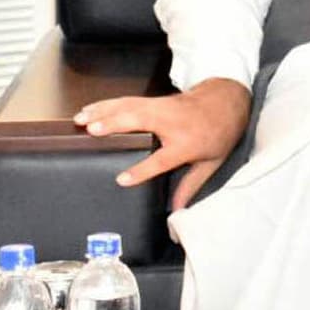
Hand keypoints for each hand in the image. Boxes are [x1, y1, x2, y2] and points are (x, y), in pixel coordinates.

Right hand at [74, 77, 251, 209]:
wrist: (228, 101)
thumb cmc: (220, 133)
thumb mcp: (211, 162)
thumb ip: (191, 185)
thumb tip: (176, 209)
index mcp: (187, 143)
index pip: (162, 159)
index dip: (142, 170)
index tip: (122, 179)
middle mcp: (172, 123)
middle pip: (141, 121)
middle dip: (116, 124)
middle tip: (93, 130)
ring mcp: (163, 109)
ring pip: (129, 106)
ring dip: (103, 111)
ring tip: (81, 119)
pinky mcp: (155, 100)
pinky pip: (128, 101)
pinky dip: (107, 103)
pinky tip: (90, 108)